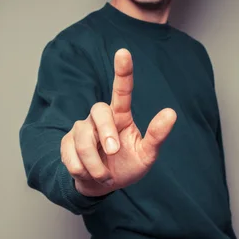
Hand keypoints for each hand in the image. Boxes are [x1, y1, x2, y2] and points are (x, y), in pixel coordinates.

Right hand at [60, 48, 176, 196]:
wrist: (101, 186)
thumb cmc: (127, 166)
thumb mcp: (147, 155)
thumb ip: (157, 136)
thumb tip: (171, 113)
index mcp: (121, 116)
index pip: (121, 90)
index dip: (122, 71)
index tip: (123, 52)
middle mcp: (100, 118)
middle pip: (98, 111)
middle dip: (106, 133)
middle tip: (114, 153)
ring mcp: (81, 128)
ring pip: (82, 138)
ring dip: (95, 163)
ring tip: (105, 176)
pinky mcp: (66, 143)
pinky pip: (70, 153)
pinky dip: (82, 170)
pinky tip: (89, 175)